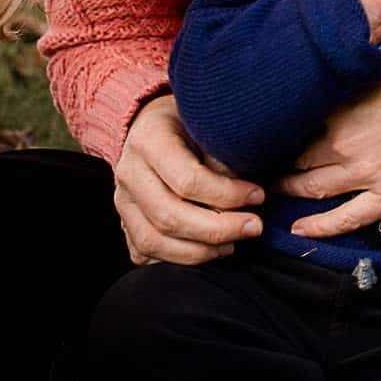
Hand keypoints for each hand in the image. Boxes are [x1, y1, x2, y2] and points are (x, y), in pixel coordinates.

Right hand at [111, 94, 265, 264]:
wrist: (152, 125)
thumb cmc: (190, 122)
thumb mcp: (208, 123)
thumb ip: (223, 156)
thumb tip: (251, 196)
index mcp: (149, 140)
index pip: (187, 180)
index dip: (227, 194)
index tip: (258, 196)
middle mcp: (128, 172)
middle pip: (169, 217)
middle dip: (218, 229)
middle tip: (254, 227)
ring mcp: (122, 200)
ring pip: (153, 241)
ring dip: (200, 251)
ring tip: (233, 243)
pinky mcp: (123, 222)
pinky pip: (144, 253)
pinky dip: (177, 258)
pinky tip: (206, 250)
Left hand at [276, 30, 380, 236]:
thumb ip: (358, 53)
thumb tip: (342, 33)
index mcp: (339, 109)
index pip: (295, 122)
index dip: (281, 126)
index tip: (269, 128)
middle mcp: (343, 145)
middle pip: (297, 159)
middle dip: (279, 162)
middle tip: (262, 164)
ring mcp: (365, 173)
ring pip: (313, 189)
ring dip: (290, 191)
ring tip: (272, 192)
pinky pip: (347, 218)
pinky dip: (321, 228)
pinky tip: (300, 231)